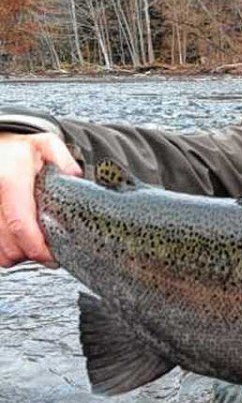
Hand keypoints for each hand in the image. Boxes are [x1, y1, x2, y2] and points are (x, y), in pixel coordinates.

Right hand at [0, 131, 81, 267]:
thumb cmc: (20, 150)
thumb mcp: (46, 144)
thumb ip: (63, 158)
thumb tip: (74, 175)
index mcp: (9, 179)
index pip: (21, 224)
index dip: (37, 248)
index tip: (52, 257)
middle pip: (8, 244)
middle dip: (31, 254)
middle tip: (48, 253)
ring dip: (17, 254)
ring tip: (32, 244)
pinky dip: (4, 250)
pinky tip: (17, 242)